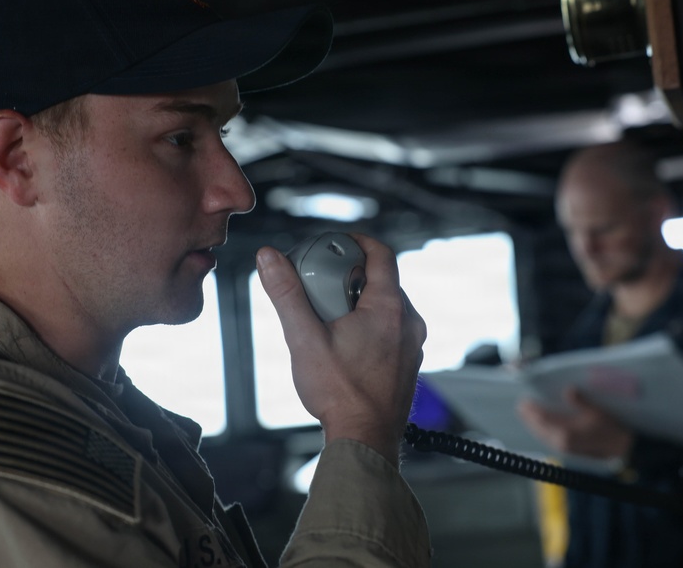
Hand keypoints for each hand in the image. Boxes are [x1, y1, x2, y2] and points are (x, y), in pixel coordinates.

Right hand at [256, 233, 426, 465]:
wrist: (365, 440)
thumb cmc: (340, 394)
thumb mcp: (304, 339)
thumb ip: (286, 295)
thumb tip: (269, 258)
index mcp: (389, 308)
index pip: (382, 254)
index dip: (358, 242)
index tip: (337, 244)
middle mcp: (409, 322)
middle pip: (383, 280)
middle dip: (352, 276)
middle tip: (323, 283)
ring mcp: (413, 345)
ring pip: (389, 307)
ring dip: (362, 303)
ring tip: (331, 317)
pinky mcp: (409, 363)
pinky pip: (393, 330)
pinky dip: (372, 326)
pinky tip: (346, 344)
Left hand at [517, 387, 632, 459]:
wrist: (622, 450)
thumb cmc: (611, 430)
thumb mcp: (597, 412)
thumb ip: (581, 402)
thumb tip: (568, 391)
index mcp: (566, 432)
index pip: (543, 418)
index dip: (533, 410)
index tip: (524, 401)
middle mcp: (561, 441)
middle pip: (539, 428)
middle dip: (529, 417)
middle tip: (521, 407)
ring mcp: (564, 447)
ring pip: (542, 435)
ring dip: (533, 425)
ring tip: (526, 415)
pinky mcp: (568, 450)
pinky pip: (549, 440)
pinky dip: (542, 432)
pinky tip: (540, 427)